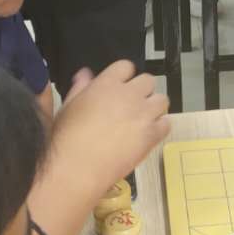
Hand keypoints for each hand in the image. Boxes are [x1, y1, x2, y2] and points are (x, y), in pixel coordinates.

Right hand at [48, 61, 169, 202]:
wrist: (77, 168)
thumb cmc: (67, 139)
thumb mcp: (68, 107)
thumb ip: (80, 88)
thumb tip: (85, 75)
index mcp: (106, 84)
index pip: (125, 66)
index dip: (124, 76)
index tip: (122, 86)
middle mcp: (128, 95)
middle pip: (148, 80)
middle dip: (142, 90)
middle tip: (133, 104)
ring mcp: (143, 114)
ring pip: (162, 100)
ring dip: (154, 107)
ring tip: (142, 119)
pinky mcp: (152, 134)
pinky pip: (166, 123)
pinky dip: (159, 127)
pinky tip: (147, 134)